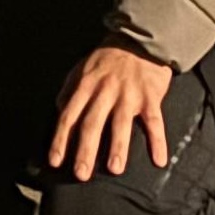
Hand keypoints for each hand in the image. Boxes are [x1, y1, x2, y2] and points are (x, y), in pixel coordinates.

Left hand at [47, 44, 174, 179]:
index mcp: (85, 86)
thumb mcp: (82, 69)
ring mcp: (128, 94)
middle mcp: (104, 91)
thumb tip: (59, 111)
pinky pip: (154, 121)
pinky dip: (158, 141)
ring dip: (118, 147)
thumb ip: (69, 90)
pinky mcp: (150, 95)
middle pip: (92, 123)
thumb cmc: (107, 59)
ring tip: (114, 169)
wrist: (140, 39)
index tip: (55, 161)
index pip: (69, 116)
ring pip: (121, 123)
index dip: (61, 139)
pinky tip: (159, 160)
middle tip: (81, 174)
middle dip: (85, 150)